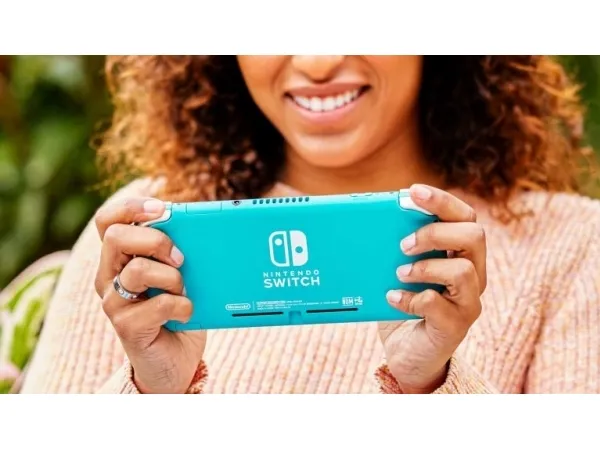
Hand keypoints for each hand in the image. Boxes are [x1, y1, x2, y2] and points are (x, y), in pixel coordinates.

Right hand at [94, 197, 206, 393]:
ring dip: (172, 277)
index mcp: (119, 258)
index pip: (107, 220)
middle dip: (156, 240)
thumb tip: (196, 223)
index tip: (162, 208)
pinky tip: (187, 313)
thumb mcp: (177, 274)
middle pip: (116, 236)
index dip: (131, 207)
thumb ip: (176, 250)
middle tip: (180, 258)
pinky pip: (159, 304)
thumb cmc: (177, 310)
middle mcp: (109, 277)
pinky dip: (182, 305)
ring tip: (183, 290)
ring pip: (138, 270)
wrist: (175, 361)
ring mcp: (114, 303)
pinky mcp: (127, 328)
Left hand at [378, 184, 485, 393]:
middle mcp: (474, 275)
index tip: (412, 191)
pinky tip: (392, 299)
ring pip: (463, 270)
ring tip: (399, 273)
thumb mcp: (400, 269)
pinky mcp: (454, 328)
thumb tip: (374, 218)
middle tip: (403, 244)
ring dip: (425, 267)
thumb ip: (399, 247)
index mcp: (461, 254)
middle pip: (474, 236)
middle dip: (434, 232)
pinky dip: (410, 299)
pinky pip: (438, 305)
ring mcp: (467, 303)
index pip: (465, 217)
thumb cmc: (405, 304)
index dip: (441, 201)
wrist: (408, 354)